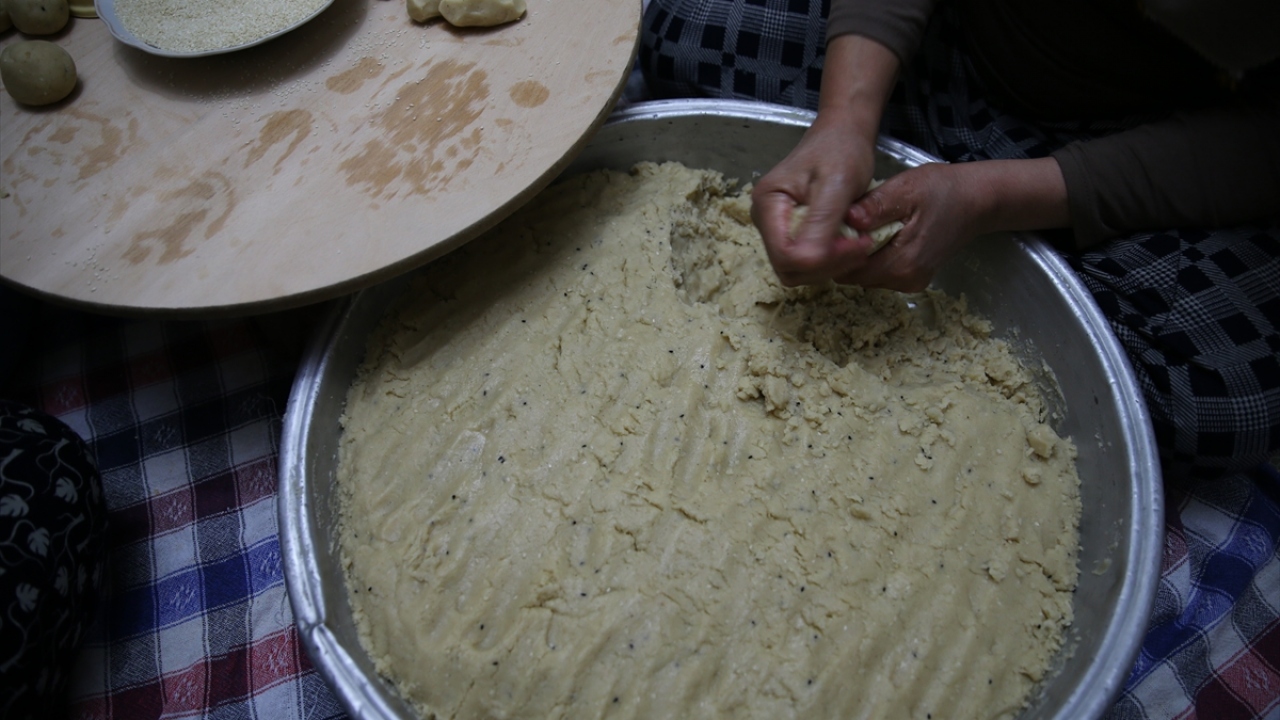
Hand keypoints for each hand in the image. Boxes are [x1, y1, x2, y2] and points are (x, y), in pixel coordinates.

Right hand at [750, 112, 878, 285]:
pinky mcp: (790, 231)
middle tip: (860, 245)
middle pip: (787, 267)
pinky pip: (804, 260)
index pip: (785, 255)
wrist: (841, 134)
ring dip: (829, 265)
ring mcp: (775, 227)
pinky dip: (828, 259)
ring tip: (857, 243)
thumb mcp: (836, 184)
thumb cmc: (840, 151)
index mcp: (768, 204)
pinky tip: (848, 242)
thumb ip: (821, 222)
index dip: (820, 260)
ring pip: (796, 269)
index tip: (857, 244)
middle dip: (825, 265)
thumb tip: (809, 261)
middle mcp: (765, 219)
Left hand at [836, 158, 1072, 291]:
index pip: (847, 270)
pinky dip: (870, 255)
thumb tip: (846, 217)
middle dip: (841, 253)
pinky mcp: (912, 277)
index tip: (829, 227)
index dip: (833, 250)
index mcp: (902, 263)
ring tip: (859, 225)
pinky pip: (877, 272)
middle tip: (840, 222)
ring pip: (863, 275)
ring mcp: (910, 282)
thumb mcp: (907, 189)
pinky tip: (873, 234)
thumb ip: (876, 206)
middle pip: (852, 275)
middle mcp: (905, 281)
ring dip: (855, 254)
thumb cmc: (943, 190)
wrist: (977, 201)